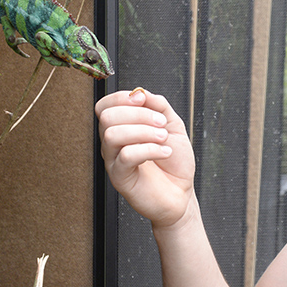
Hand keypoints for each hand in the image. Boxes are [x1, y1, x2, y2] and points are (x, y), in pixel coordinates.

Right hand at [95, 88, 194, 227]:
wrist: (182, 193)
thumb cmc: (175, 162)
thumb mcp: (173, 124)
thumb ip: (158, 105)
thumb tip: (141, 92)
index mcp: (122, 128)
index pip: (104, 106)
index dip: (121, 98)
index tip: (144, 100)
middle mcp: (113, 144)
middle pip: (107, 117)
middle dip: (139, 114)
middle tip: (162, 124)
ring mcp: (114, 161)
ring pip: (113, 135)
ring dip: (144, 131)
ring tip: (164, 139)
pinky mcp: (121, 178)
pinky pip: (126, 156)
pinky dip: (150, 149)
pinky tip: (165, 152)